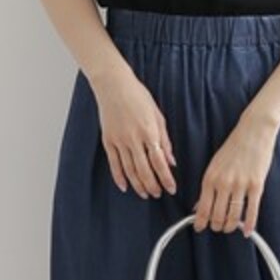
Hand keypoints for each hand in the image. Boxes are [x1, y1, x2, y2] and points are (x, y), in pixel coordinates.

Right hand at [89, 62, 177, 198]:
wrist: (114, 85)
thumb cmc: (138, 97)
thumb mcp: (158, 116)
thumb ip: (165, 140)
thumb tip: (171, 161)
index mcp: (149, 132)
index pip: (160, 162)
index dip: (166, 179)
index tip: (171, 189)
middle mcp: (134, 139)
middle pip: (144, 170)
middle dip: (153, 185)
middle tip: (158, 194)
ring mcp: (119, 141)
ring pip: (129, 170)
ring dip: (138, 185)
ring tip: (145, 194)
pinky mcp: (108, 140)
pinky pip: (114, 163)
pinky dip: (119, 177)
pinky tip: (125, 187)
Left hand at [193, 112, 278, 236]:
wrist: (254, 130)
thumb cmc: (234, 147)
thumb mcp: (215, 164)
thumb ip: (208, 186)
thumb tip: (198, 206)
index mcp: (210, 177)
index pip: (202, 208)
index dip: (200, 222)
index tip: (200, 228)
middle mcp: (224, 183)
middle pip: (217, 215)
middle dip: (216, 226)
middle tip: (217, 228)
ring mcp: (241, 185)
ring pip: (233, 216)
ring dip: (230, 227)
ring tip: (230, 228)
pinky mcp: (256, 185)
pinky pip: (252, 210)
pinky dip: (250, 224)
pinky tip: (247, 231)